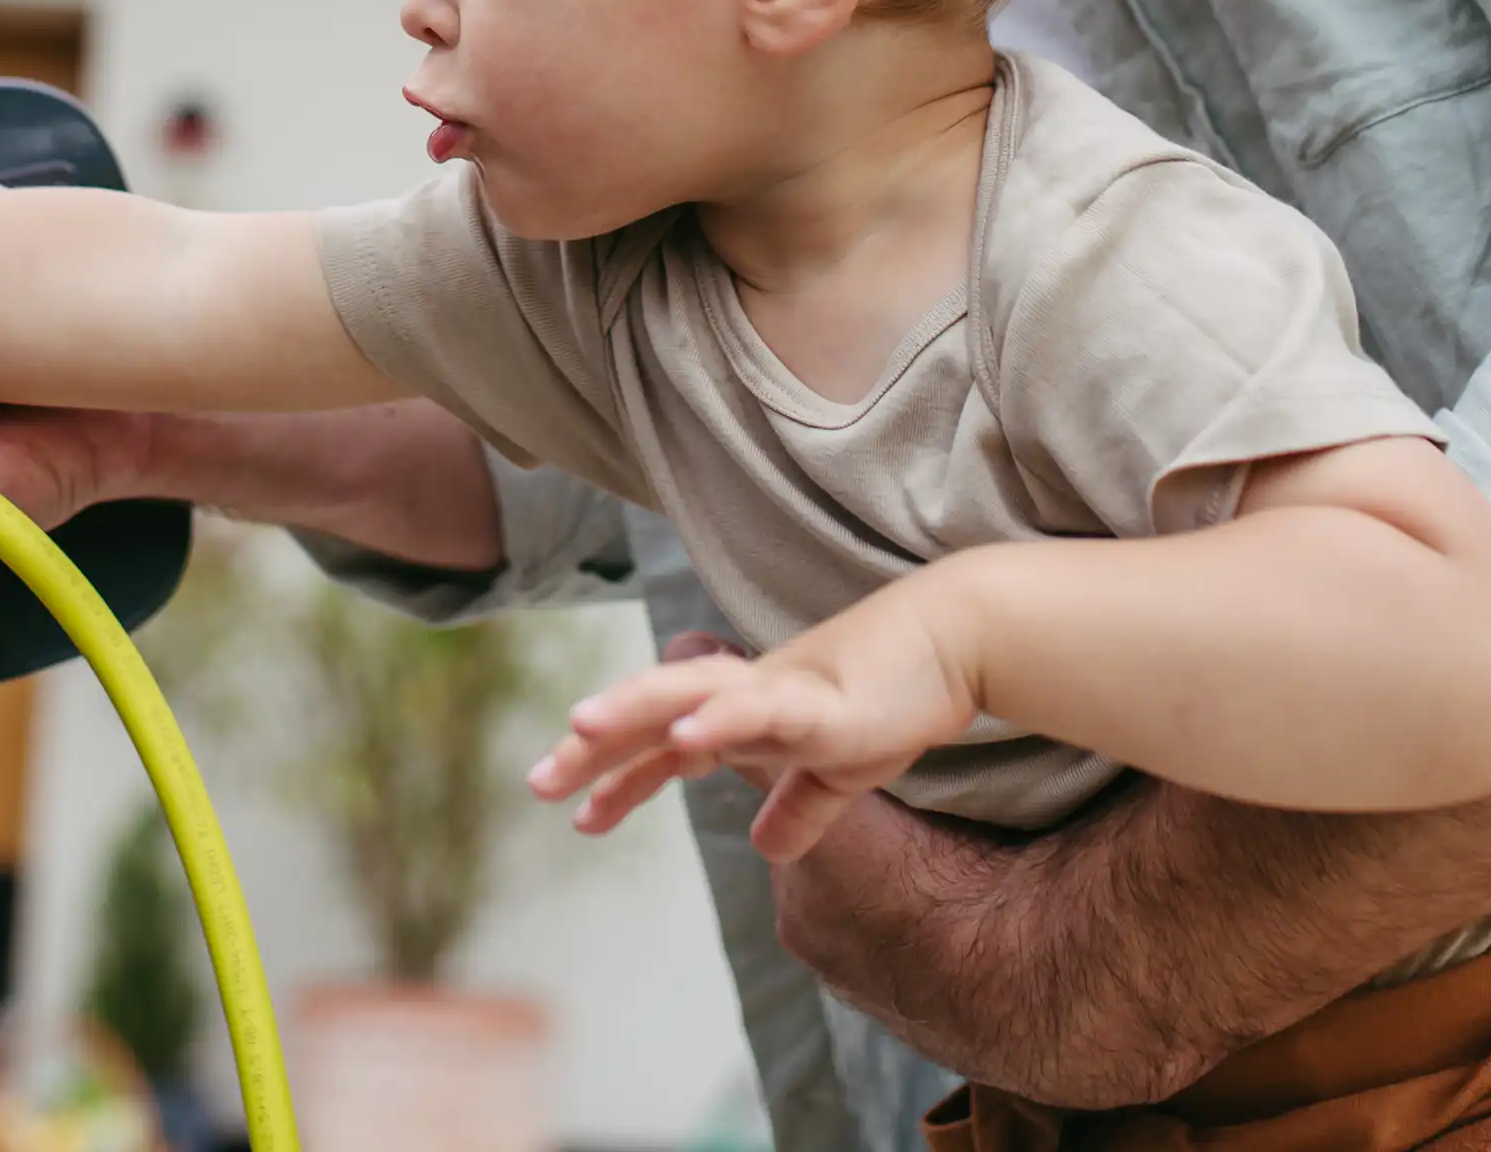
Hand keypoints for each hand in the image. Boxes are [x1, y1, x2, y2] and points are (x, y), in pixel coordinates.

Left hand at [528, 579, 978, 857]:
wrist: (953, 642)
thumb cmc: (892, 696)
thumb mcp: (839, 772)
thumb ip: (799, 808)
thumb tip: (764, 848)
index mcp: (746, 713)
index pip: (665, 745)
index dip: (619, 776)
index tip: (576, 815)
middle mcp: (745, 692)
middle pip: (653, 711)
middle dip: (595, 746)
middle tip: (537, 782)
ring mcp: (777, 688)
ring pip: (687, 690)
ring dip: (632, 708)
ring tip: (580, 726)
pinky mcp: (818, 698)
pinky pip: (757, 706)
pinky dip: (718, 718)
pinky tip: (684, 737)